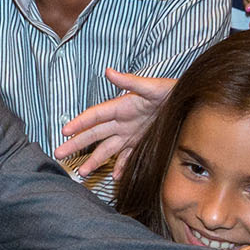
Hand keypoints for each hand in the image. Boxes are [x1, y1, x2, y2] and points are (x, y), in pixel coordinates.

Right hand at [54, 69, 174, 176]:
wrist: (191, 104)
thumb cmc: (172, 91)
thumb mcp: (153, 86)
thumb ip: (131, 81)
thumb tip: (109, 71)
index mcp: (121, 106)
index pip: (95, 116)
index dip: (79, 123)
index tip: (64, 131)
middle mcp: (122, 122)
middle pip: (94, 134)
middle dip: (76, 144)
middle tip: (59, 154)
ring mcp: (130, 134)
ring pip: (107, 149)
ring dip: (93, 160)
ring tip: (81, 172)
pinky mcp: (142, 143)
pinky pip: (127, 158)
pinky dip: (120, 167)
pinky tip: (113, 177)